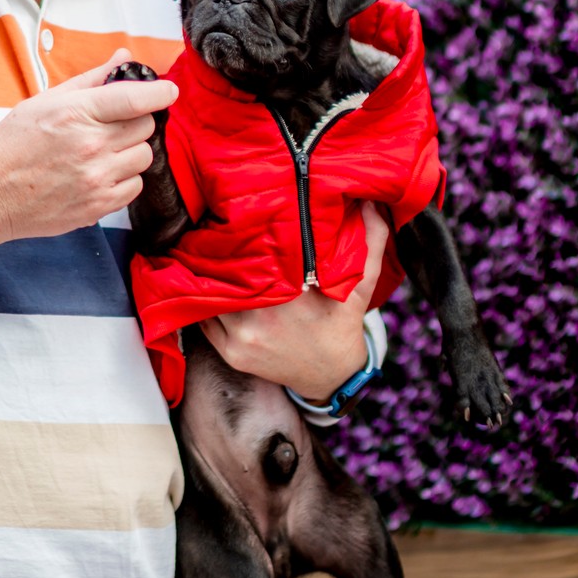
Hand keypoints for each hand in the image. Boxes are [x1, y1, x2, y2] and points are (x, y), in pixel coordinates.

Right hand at [0, 50, 177, 243]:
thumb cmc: (12, 145)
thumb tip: (123, 58)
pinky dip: (123, 179)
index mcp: (77, 113)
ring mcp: (96, 179)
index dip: (160, 92)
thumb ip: (91, 80)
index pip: (135, 99)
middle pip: (144, 127)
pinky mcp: (97, 207)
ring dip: (130, 151)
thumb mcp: (46, 101)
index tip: (169, 90)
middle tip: (111, 125)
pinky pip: (134, 187)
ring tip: (102, 152)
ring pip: (143, 157)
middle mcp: (91, 146)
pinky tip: (99, 174)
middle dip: (134, 122)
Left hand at [201, 203, 389, 400]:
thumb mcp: (363, 282)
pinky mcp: (232, 354)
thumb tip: (371, 203)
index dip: (246, 235)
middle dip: (225, 253)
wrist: (331, 375)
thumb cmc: (343, 322)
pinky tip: (207, 287)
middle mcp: (265, 318)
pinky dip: (206, 302)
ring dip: (211, 277)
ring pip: (214, 296)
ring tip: (207, 254)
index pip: (259, 255)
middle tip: (217, 230)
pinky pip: (206, 320)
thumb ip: (371, 241)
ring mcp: (245, 338)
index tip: (242, 219)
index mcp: (295, 295)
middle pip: (230, 274)